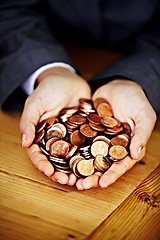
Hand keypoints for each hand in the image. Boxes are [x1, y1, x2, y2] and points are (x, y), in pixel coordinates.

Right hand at [20, 67, 90, 184]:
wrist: (67, 79)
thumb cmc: (48, 89)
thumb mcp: (35, 103)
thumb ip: (28, 122)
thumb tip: (25, 143)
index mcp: (41, 136)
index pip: (39, 154)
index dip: (43, 165)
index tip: (49, 172)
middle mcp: (56, 140)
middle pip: (58, 160)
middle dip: (62, 172)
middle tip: (69, 181)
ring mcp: (72, 137)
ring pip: (74, 156)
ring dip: (78, 169)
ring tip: (84, 178)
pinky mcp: (86, 132)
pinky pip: (89, 144)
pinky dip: (93, 154)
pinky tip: (98, 162)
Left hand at [76, 79, 156, 189]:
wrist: (117, 84)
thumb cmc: (135, 99)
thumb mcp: (144, 115)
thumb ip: (141, 134)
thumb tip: (136, 154)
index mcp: (126, 146)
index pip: (120, 164)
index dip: (112, 175)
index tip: (102, 183)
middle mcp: (111, 146)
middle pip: (101, 165)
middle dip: (92, 177)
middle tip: (81, 186)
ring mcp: (97, 139)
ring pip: (87, 157)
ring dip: (79, 168)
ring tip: (69, 177)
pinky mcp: (85, 131)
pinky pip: (78, 141)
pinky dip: (71, 149)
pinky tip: (61, 157)